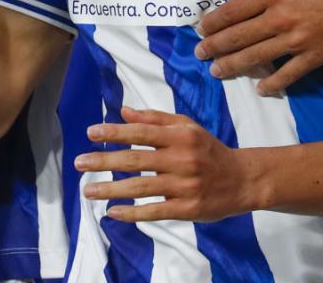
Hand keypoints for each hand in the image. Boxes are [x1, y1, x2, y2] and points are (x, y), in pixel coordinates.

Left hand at [75, 107, 261, 221]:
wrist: (243, 180)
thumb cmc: (209, 150)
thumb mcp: (188, 127)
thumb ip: (156, 119)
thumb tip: (123, 110)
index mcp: (181, 136)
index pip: (141, 132)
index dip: (114, 132)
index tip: (90, 133)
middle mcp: (182, 159)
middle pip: (136, 159)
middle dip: (104, 161)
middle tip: (79, 163)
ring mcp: (185, 186)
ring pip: (141, 187)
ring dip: (111, 189)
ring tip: (88, 191)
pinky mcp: (188, 209)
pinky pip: (155, 211)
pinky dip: (132, 213)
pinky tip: (112, 212)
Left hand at [193, 0, 322, 93]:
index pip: (235, 10)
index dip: (214, 21)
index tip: (201, 28)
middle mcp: (281, 19)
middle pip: (239, 36)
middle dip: (216, 46)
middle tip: (200, 53)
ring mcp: (298, 41)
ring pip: (257, 57)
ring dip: (234, 65)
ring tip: (217, 71)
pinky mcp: (317, 57)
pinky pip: (290, 74)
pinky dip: (274, 83)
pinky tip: (262, 89)